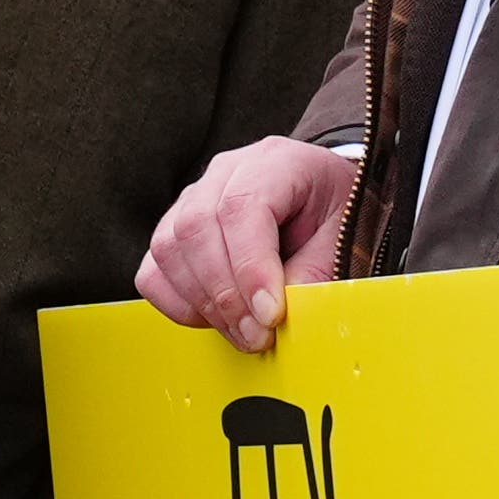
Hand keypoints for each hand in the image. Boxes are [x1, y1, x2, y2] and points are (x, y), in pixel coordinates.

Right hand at [140, 135, 358, 348]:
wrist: (324, 200)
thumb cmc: (336, 215)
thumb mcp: (344, 237)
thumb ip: (316, 272)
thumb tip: (276, 316)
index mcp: (276, 161)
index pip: (243, 207)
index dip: (251, 267)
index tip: (270, 315)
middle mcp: (226, 172)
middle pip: (198, 228)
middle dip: (226, 295)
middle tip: (258, 337)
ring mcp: (193, 198)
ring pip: (169, 249)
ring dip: (203, 304)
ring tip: (245, 334)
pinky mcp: (174, 230)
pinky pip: (154, 271)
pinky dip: (177, 304)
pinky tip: (215, 321)